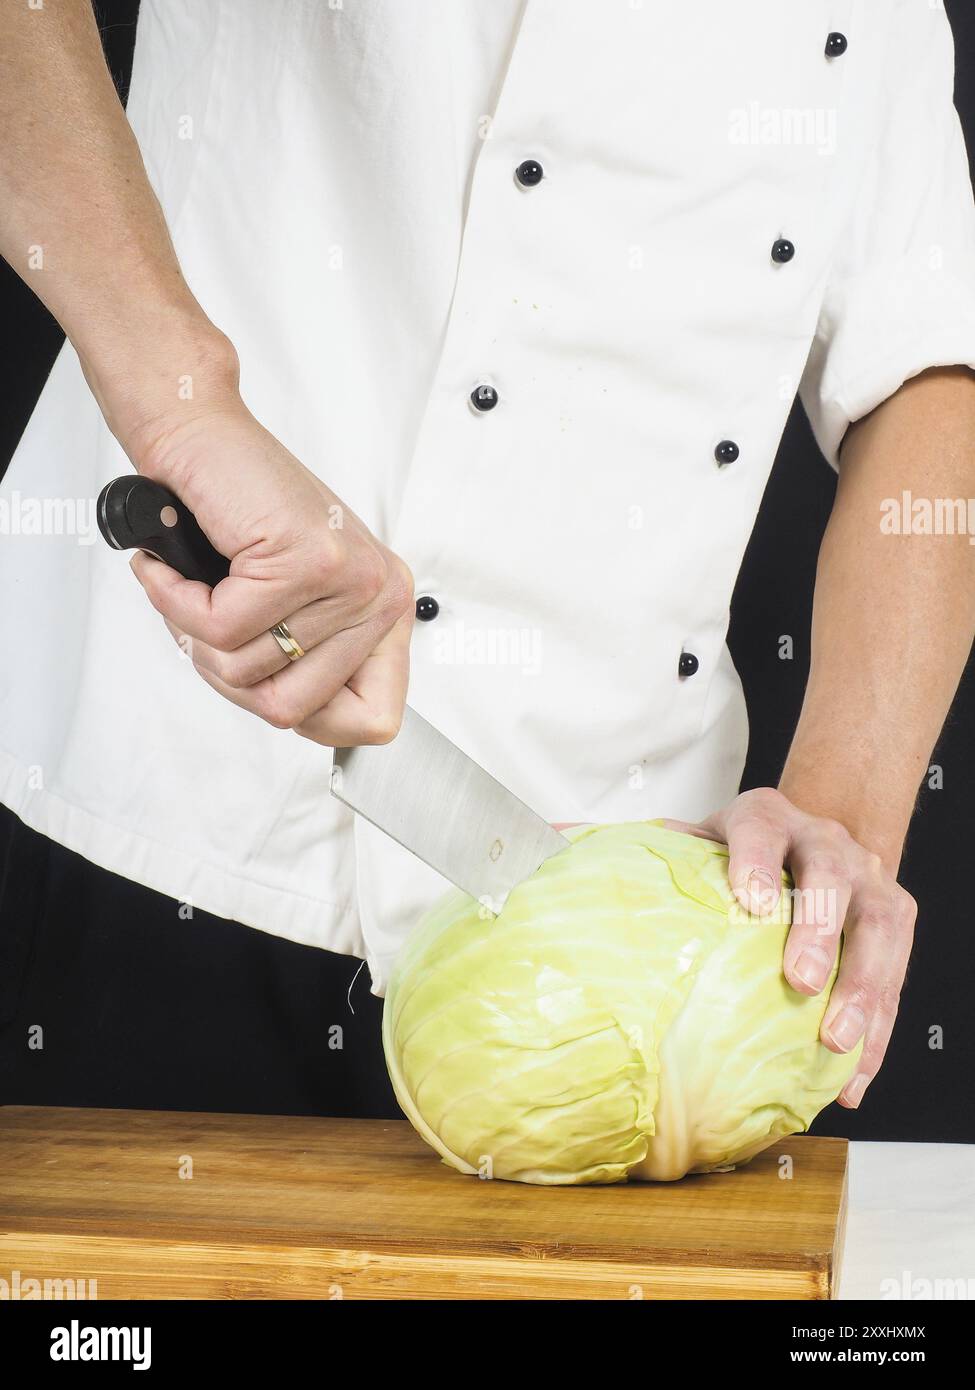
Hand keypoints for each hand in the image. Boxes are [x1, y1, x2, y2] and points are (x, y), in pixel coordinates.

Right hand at [127, 394, 414, 745]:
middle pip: (294, 710)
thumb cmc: (238, 516)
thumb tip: (309, 724)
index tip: (271, 683)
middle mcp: (380, 596)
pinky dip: (176, 603)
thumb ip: (307, 664)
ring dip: (195, 638)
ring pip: (247, 673)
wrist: (199, 442)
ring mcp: (348, 579)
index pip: (375, 719)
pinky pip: (219, 630)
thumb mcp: (289, 604)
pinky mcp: (303, 560)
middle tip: (208, 624)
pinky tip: (173, 569)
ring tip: (194, 588)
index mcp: (386, 612)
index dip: (316, 723)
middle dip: (229, 678)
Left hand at [661, 787, 916, 1108]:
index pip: (761, 829)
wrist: (815, 833)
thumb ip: (641, 848)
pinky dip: (878, 1030)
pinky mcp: (896, 919)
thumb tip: (554, 837)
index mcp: (766, 818)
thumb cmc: (739, 851)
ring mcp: (868, 880)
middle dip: (818, 929)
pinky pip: (896, 977)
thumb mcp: (695, 837)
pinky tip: (852, 1078)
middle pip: (830, 879)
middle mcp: (825, 842)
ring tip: (836, 1040)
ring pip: (878, 929)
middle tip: (799, 979)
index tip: (748, 898)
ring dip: (862, 988)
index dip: (756, 860)